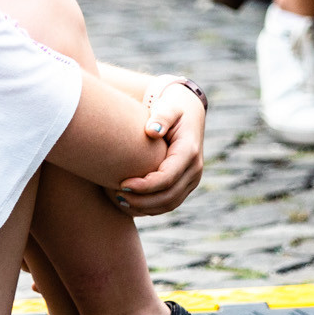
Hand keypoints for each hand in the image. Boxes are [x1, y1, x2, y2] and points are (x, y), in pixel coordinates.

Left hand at [115, 80, 205, 215]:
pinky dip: (151, 208)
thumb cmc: (171, 108)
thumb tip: (152, 131)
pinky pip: (170, 203)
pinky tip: (130, 203)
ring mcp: (193, 179)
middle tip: (117, 196)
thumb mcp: (167, 106)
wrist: (187, 113)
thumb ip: (161, 116)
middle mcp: (195, 169)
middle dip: (142, 200)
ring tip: (120, 201)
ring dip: (145, 207)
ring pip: (170, 204)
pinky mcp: (186, 185)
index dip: (144, 186)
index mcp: (189, 151)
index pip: (167, 178)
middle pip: (168, 196)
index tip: (122, 184)